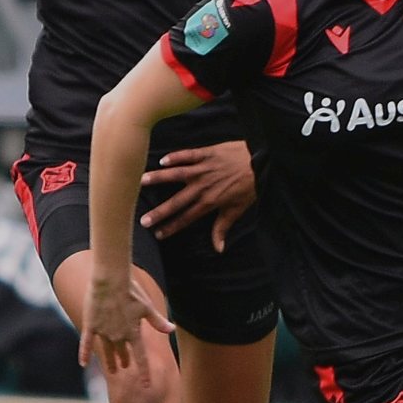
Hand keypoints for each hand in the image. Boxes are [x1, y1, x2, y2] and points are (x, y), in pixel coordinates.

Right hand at [80, 273, 174, 378]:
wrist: (110, 281)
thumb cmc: (131, 291)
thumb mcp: (147, 307)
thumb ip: (158, 322)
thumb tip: (172, 329)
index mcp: (133, 333)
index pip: (141, 357)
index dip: (144, 372)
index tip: (145, 385)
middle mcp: (118, 336)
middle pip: (123, 353)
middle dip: (124, 360)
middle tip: (124, 367)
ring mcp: (103, 332)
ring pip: (107, 351)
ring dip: (110, 360)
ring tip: (112, 369)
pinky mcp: (91, 325)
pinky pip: (86, 343)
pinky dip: (84, 353)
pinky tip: (83, 364)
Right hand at [138, 141, 256, 248]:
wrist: (261, 161)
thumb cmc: (249, 186)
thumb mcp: (237, 210)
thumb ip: (222, 228)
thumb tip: (218, 249)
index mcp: (210, 202)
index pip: (187, 217)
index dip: (172, 226)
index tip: (158, 234)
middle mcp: (203, 187)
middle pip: (177, 201)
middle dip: (160, 212)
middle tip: (143, 220)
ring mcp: (203, 169)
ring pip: (177, 175)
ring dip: (159, 179)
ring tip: (141, 181)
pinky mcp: (207, 154)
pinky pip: (188, 155)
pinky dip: (175, 157)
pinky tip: (162, 160)